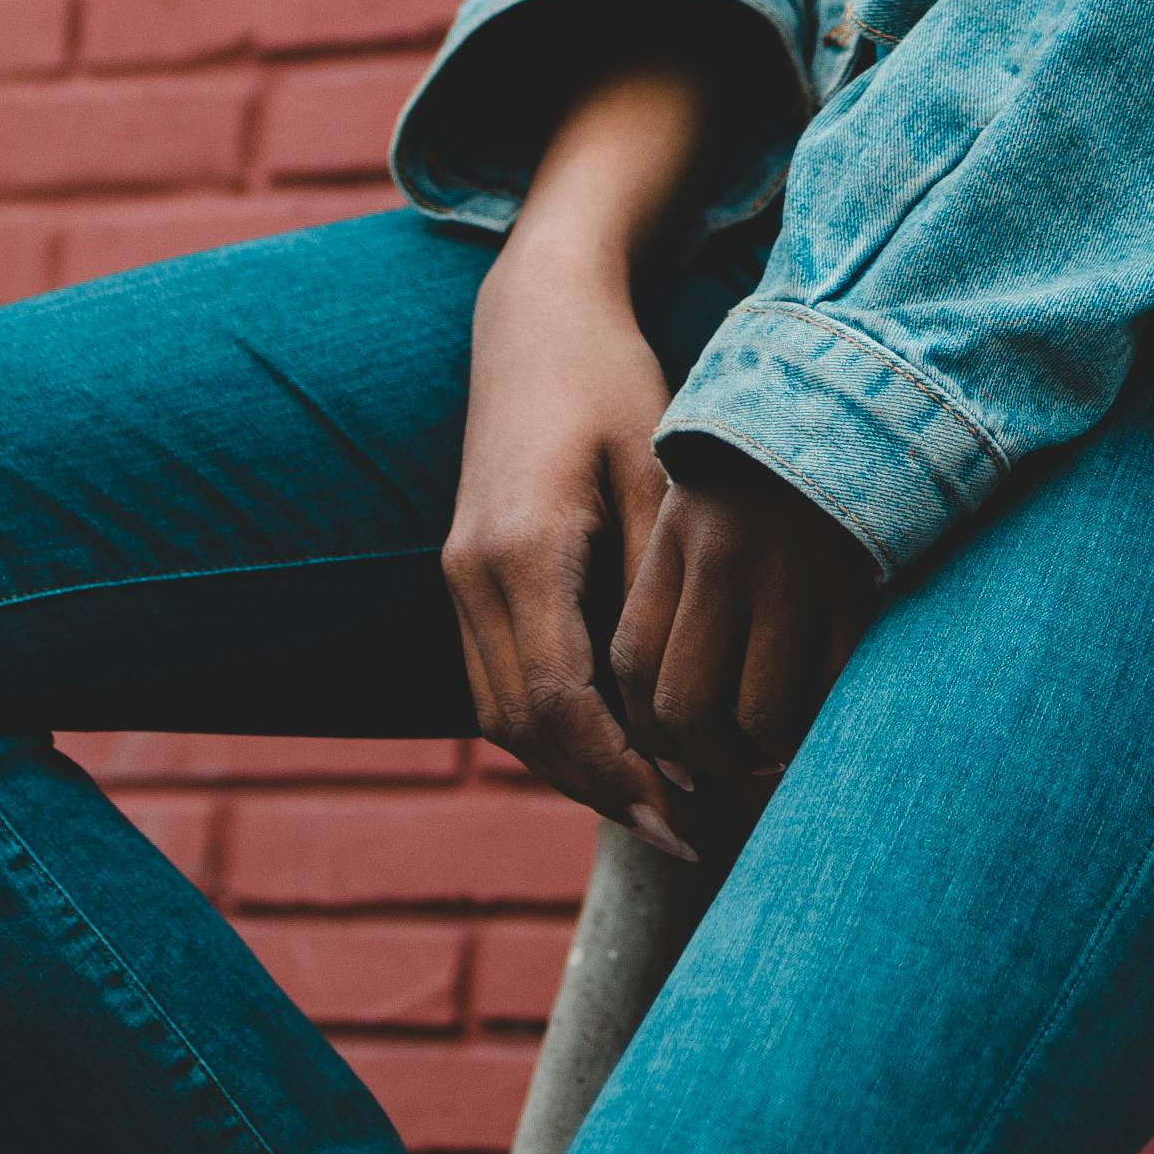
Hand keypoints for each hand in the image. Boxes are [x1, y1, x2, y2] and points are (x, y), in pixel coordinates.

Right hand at [444, 222, 697, 860]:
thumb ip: (664, 578)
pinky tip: (614, 747)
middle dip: (600, 790)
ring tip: (656, 806)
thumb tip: (696, 693)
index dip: (622, 774)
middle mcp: (472, 574)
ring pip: (498, 716)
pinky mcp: (464, 574)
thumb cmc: (613, 381)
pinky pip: (496, 681)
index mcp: (524, 551)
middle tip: (684, 834)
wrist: (535, 319)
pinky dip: (549, 729)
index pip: (561, 704)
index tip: (688, 817)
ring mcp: (457, 576)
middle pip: (522, 728)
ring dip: (570, 770)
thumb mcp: (657, 469)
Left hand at [614, 438, 875, 800]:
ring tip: (765, 750)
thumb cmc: (761, 477)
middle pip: (685, 705)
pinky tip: (812, 722)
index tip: (663, 748)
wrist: (852, 411)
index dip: (641, 729)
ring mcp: (796, 582)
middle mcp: (728, 562)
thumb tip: (657, 723)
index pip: (632, 664)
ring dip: (759, 753)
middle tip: (714, 762)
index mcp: (676, 538)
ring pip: (758, 715)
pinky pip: (829, 695)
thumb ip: (669, 596)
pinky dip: (817, 726)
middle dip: (697, 757)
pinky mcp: (857, 597)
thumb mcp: (694, 513)